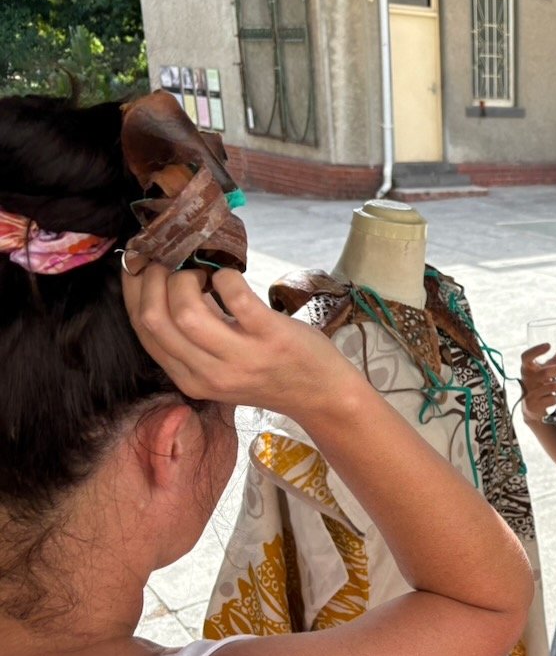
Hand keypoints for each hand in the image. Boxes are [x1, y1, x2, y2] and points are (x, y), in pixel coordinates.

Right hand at [122, 264, 357, 420]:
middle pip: (155, 321)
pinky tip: (229, 276)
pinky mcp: (272, 337)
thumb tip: (166, 283)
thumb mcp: (220, 366)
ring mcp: (242, 357)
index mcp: (190, 380)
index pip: (144, 333)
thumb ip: (193, 339)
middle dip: (153, 281)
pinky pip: (236, 298)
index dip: (134, 292)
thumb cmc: (270, 372)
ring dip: (186, 280)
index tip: (139, 266)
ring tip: (202, 272)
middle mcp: (210, 374)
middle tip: (169, 261)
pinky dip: (226, 278)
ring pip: (186, 312)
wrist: (321, 394)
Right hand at [519, 342, 555, 422]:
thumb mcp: (545, 368)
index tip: (548, 345)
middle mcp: (527, 379)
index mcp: (527, 368)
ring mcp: (530, 393)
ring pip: (551, 387)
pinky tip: (554, 398)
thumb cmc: (539, 383)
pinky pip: (551, 400)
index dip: (536, 350)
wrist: (531, 407)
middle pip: (545, 372)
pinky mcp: (534, 405)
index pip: (526, 357)